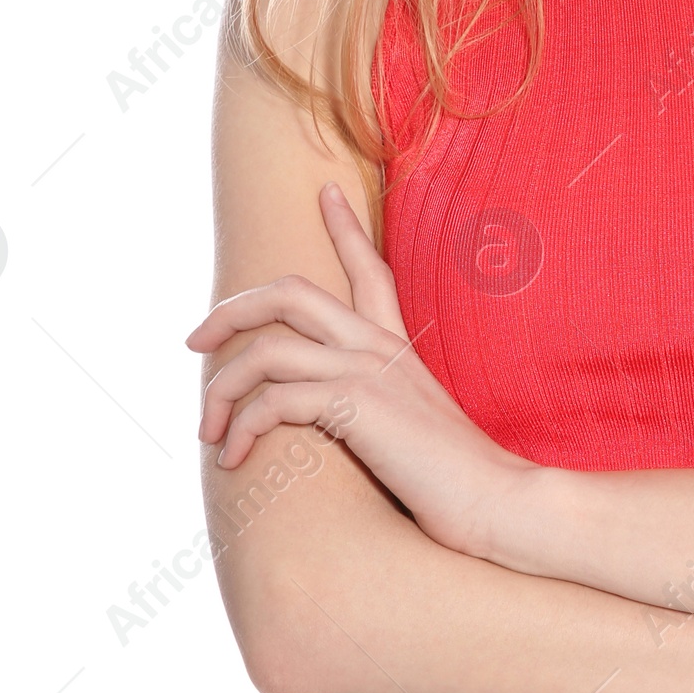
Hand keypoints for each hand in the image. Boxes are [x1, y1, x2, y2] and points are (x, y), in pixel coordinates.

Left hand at [191, 181, 537, 559]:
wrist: (498, 501)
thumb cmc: (460, 481)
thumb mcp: (417, 428)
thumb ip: (382, 409)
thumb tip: (344, 421)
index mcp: (398, 348)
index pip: (371, 270)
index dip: (346, 227)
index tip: (326, 191)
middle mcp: (380, 348)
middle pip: (290, 292)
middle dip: (230, 311)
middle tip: (194, 340)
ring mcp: (368, 372)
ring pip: (266, 349)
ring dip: (221, 389)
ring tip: (208, 430)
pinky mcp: (356, 405)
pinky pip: (272, 401)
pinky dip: (240, 428)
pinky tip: (233, 458)